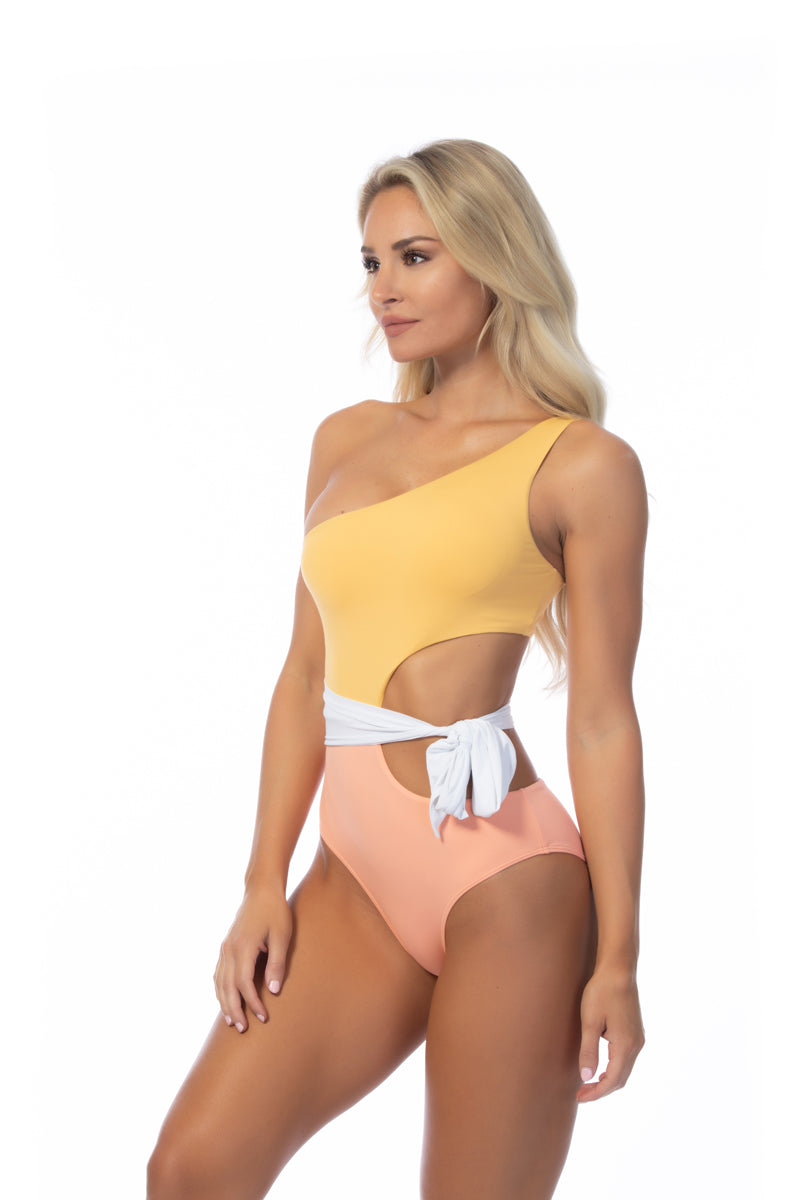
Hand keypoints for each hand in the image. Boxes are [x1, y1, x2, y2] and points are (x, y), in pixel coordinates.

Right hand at [213, 884, 292, 1032]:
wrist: (261, 889)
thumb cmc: (276, 911)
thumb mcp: (282, 936)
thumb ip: (278, 963)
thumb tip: (273, 991)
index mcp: (243, 947)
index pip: (244, 984)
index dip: (253, 1003)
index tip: (263, 1017)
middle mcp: (229, 949)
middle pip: (227, 987)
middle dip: (235, 1010)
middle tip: (243, 1029)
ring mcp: (225, 947)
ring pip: (219, 982)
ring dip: (224, 1003)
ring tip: (232, 1020)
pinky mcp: (225, 945)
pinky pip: (218, 973)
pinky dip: (220, 989)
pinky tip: (225, 999)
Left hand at [577, 964, 643, 1101]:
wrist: (618, 970)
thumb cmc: (601, 993)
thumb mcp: (590, 1022)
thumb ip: (589, 1051)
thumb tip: (587, 1078)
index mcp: (625, 1045)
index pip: (612, 1080)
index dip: (596, 1092)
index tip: (580, 1097)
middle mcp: (636, 1045)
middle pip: (621, 1078)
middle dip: (601, 1089)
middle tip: (581, 1094)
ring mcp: (638, 1038)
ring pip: (625, 1069)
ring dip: (608, 1080)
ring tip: (588, 1083)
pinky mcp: (636, 1032)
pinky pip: (626, 1058)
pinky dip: (614, 1068)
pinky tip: (601, 1066)